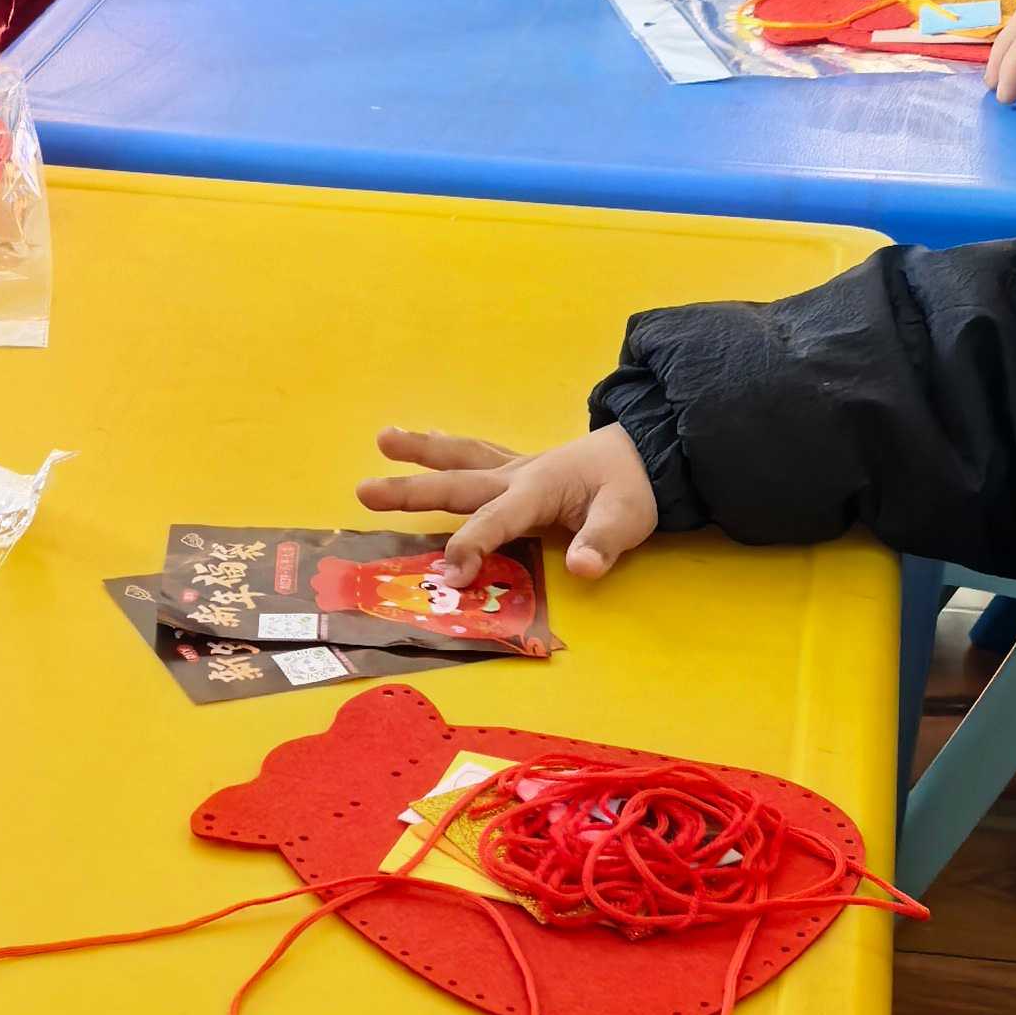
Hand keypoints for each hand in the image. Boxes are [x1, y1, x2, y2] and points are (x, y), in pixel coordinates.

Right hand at [354, 420, 658, 581]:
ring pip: (460, 458)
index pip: (494, 520)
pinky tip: (427, 439)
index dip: (471, 546)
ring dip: (420, 450)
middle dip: (410, 490)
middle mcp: (518, 474)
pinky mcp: (520, 469)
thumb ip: (601, 543)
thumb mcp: (628, 520)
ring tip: (383, 438)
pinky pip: (476, 454)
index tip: (451, 575)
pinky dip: (448, 447)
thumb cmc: (635, 488)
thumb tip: (583, 567)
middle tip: (363, 489)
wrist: (651, 452)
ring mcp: (517, 468)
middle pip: (456, 483)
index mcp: (538, 489)